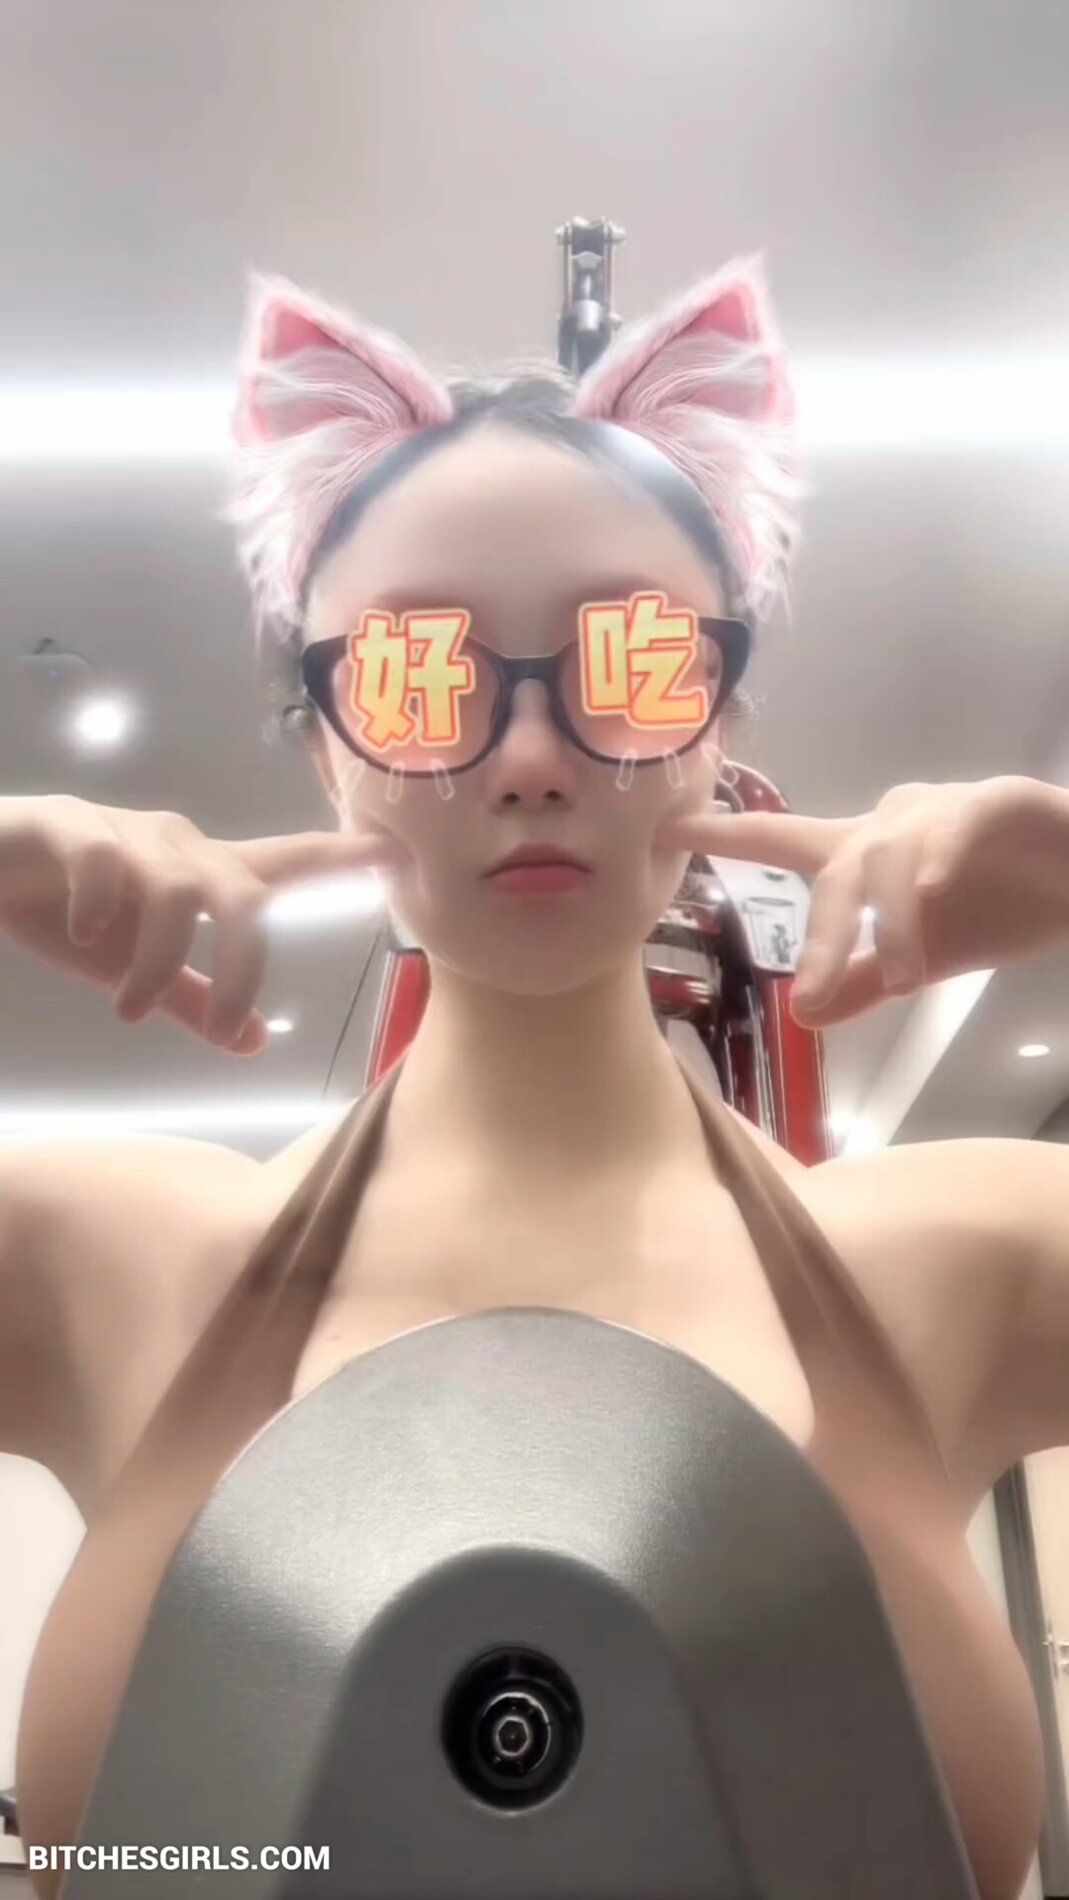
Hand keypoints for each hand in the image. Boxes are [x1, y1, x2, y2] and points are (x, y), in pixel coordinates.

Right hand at [0, 795, 406, 1052]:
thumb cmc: (65, 911)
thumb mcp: (133, 968)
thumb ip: (194, 1000)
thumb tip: (257, 1041)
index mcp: (203, 874)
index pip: (288, 862)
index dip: (343, 858)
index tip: (401, 855)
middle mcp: (177, 846)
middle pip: (244, 894)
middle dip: (245, 964)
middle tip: (227, 1023)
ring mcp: (125, 833)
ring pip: (176, 890)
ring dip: (160, 961)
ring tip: (129, 1010)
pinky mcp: (68, 826)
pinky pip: (104, 861)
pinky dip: (101, 906)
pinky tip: (83, 935)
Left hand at [657, 776, 1068, 1027]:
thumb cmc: (1001, 906)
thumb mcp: (925, 960)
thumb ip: (863, 982)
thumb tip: (802, 1017)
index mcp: (868, 855)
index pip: (785, 842)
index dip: (727, 835)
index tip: (667, 828)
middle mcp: (895, 823)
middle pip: (838, 866)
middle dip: (821, 933)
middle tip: (809, 993)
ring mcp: (947, 808)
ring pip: (895, 853)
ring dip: (892, 920)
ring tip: (901, 978)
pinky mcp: (1002, 800)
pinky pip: (961, 820)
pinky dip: (941, 852)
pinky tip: (928, 887)